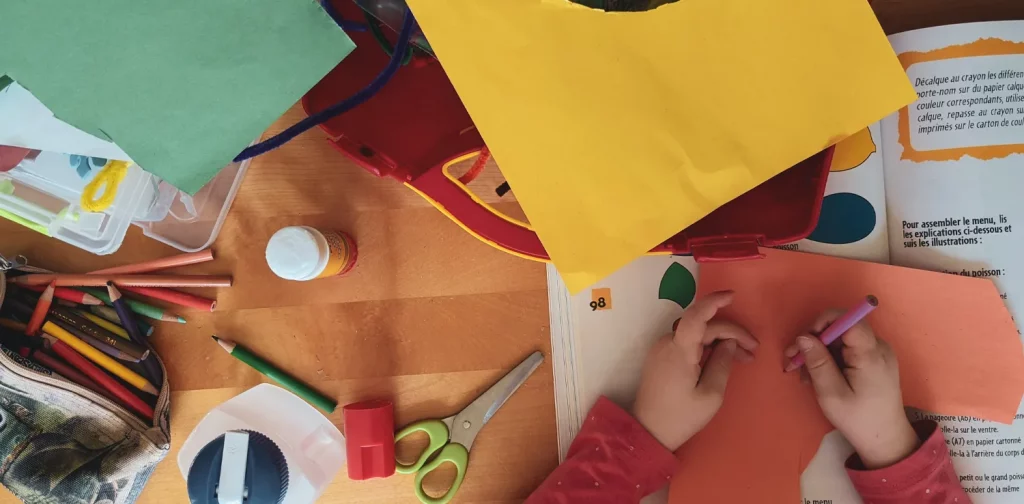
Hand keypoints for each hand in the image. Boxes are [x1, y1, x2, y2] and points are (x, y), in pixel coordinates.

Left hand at [632, 291, 758, 449]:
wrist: (648, 431)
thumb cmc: (681, 417)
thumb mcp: (710, 394)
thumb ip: (722, 363)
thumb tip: (729, 343)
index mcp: (679, 350)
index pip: (696, 316)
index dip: (714, 302)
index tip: (733, 296)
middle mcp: (667, 343)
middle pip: (703, 327)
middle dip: (731, 334)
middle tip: (754, 351)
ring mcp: (662, 349)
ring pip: (696, 334)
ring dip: (720, 340)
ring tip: (743, 357)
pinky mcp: (661, 357)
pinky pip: (688, 343)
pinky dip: (706, 346)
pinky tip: (722, 358)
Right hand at [784, 311, 919, 468]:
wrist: (886, 439)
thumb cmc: (858, 419)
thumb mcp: (831, 394)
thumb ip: (817, 362)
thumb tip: (802, 336)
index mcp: (870, 354)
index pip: (848, 319)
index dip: (823, 323)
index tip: (805, 341)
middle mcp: (878, 347)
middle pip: (841, 329)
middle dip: (814, 341)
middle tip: (793, 362)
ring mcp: (877, 353)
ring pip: (841, 340)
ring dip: (819, 352)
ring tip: (804, 375)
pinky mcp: (874, 360)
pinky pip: (848, 349)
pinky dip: (830, 358)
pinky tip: (818, 375)